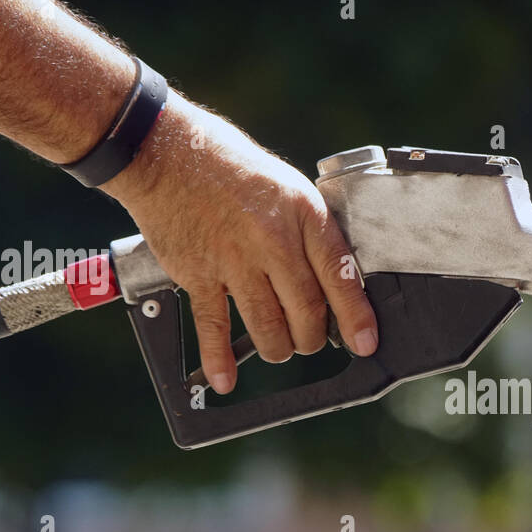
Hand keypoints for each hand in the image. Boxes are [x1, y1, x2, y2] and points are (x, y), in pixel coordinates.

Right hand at [103, 93, 377, 394]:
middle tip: (310, 339)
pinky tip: (225, 379)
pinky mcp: (197, 273)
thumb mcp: (289, 189)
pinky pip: (213, 327)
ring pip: (267, 327)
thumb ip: (311, 235)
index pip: (340, 275)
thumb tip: (335, 284)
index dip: (355, 317)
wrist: (166, 152)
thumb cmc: (233, 171)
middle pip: (306, 311)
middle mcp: (272, 240)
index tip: (365, 343)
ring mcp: (233, 259)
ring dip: (277, 348)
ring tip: (279, 347)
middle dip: (312, 337)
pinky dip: (219, 358)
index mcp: (303, 215)